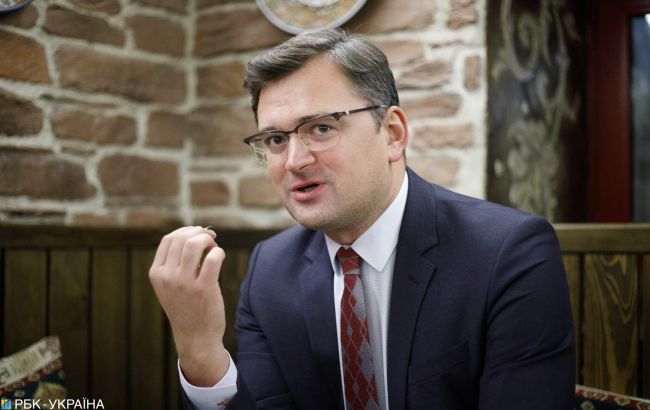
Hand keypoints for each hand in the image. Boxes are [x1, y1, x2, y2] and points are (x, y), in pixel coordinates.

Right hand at [149, 226, 229, 385]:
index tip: (198, 234)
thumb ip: (176, 263)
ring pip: (195, 244)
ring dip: (208, 240)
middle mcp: (167, 276)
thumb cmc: (187, 308)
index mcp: (156, 273)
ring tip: (214, 247)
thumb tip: (195, 234)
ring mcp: (184, 282)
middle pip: (182, 238)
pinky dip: (219, 252)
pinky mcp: (203, 288)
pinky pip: (213, 257)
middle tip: (211, 239)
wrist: (195, 337)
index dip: (186, 231)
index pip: (168, 239)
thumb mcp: (171, 285)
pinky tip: (220, 257)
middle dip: (199, 233)